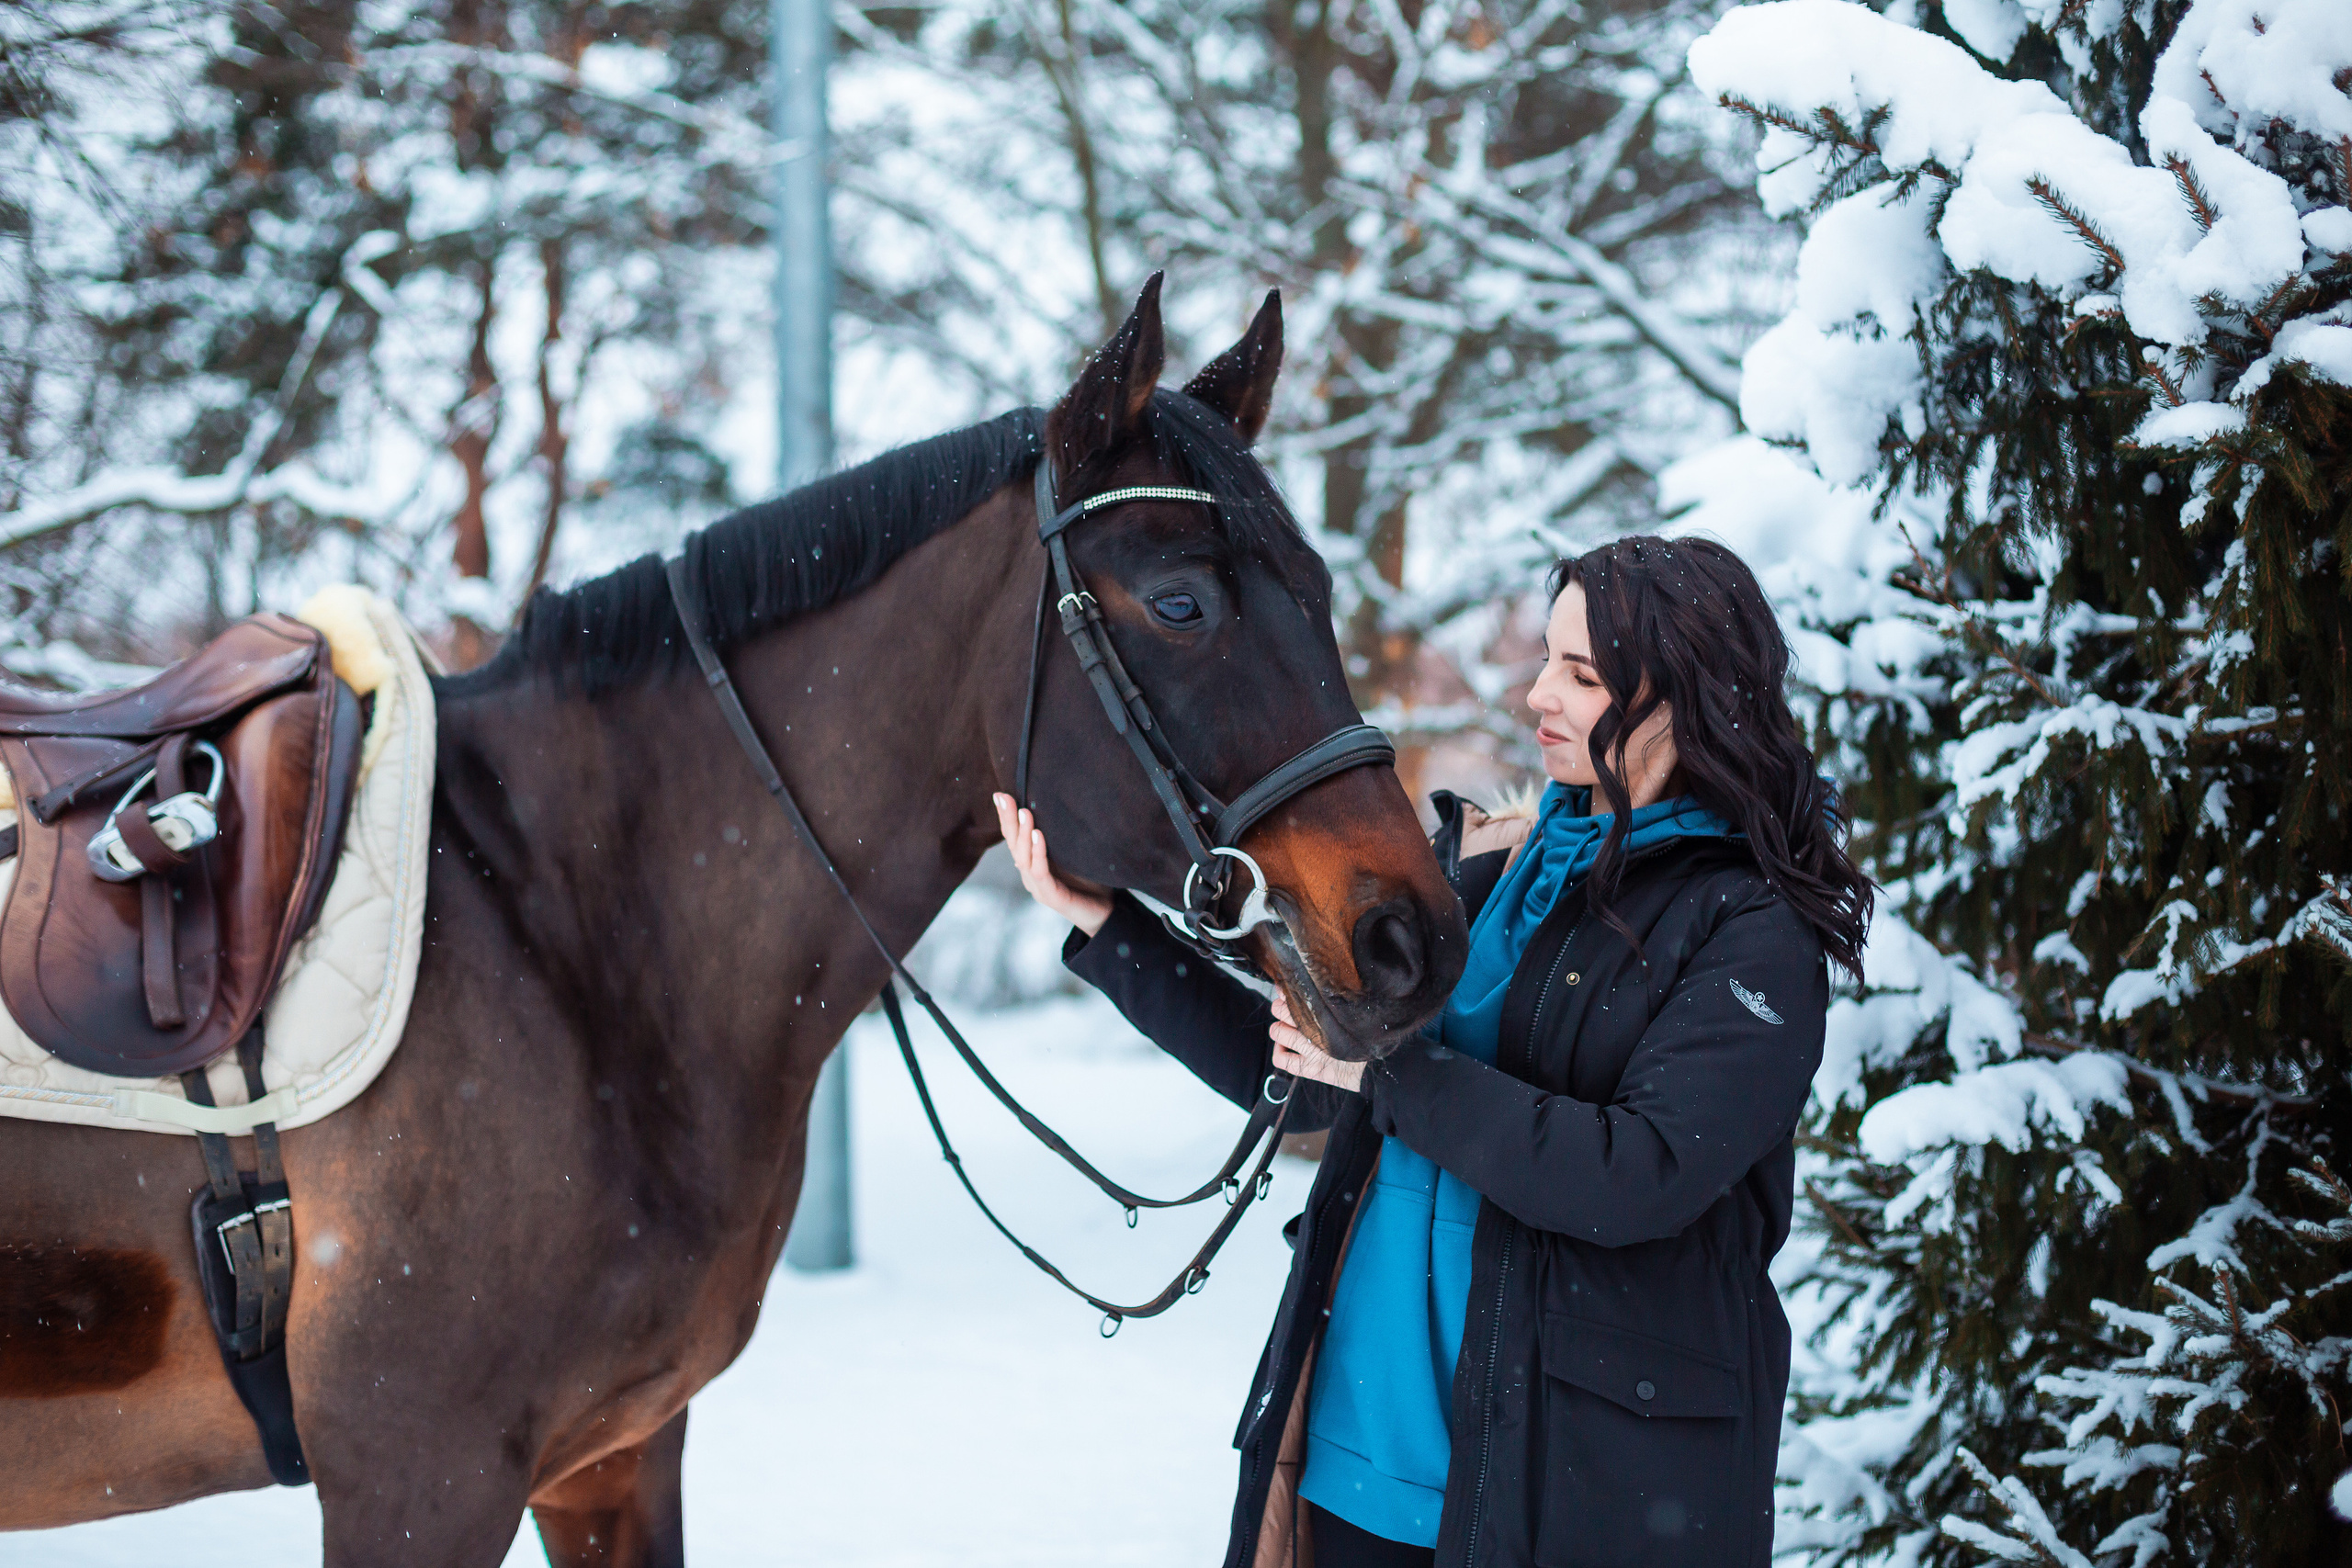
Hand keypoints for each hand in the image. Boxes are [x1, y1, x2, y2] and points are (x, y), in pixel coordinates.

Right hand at [993, 793, 1112, 936]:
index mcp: (1032, 864)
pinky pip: (1040, 872)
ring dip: (1023, 834)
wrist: (1105, 911)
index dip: (1006, 817)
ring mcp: (1038, 887)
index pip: (1015, 838)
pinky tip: (1038, 835)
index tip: (1000, 795)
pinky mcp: (1051, 896)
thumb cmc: (1089, 879)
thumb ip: (1061, 835)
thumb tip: (1057, 802)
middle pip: (1014, 845)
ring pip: (1024, 857)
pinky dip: (1038, 853)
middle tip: (1004, 797)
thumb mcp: (1073, 852)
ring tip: (1024, 812)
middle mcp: (1030, 875)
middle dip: (1008, 820)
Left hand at [1268, 992, 1364, 1093]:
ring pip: (1277, 1032)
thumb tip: (1321, 988)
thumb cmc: (1370, 1039)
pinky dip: (1278, 1050)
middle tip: (1287, 1008)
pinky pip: (1281, 1059)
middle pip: (1281, 1010)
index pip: (1296, 996)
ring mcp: (1308, 1050)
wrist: (1378, 1069)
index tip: (1290, 989)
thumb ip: (1338, 1003)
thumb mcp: (1355, 1014)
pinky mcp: (1308, 1069)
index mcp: (1326, 1013)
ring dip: (1279, 1028)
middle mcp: (1314, 1030)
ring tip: (1286, 1027)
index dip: (1289, 992)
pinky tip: (1285, 1046)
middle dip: (1282, 1007)